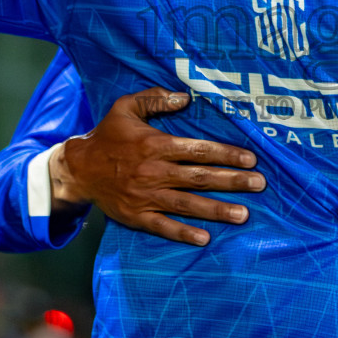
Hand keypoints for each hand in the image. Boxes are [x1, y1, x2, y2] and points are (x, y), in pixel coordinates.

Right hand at [51, 87, 266, 244]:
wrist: (77, 169)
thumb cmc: (107, 135)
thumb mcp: (125, 107)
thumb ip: (155, 100)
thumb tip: (185, 98)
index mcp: (155, 145)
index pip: (197, 150)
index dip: (226, 155)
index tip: (250, 160)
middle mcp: (154, 172)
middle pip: (199, 178)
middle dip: (232, 181)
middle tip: (260, 185)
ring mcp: (146, 196)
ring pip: (187, 204)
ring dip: (216, 210)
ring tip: (243, 214)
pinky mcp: (136, 216)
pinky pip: (163, 226)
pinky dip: (183, 233)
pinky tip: (204, 239)